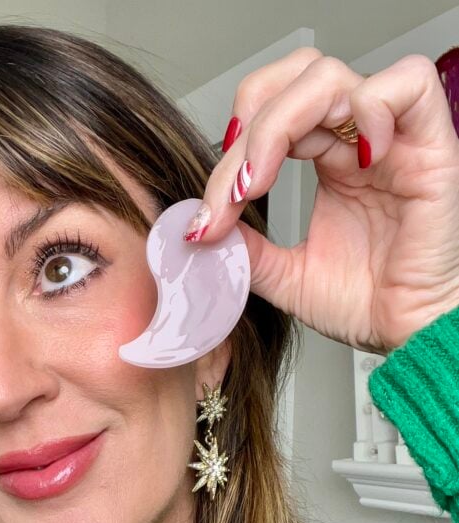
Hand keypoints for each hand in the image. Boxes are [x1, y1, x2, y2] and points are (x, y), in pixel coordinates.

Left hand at [189, 47, 458, 352]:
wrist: (408, 334)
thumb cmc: (367, 303)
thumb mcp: (286, 276)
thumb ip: (247, 250)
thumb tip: (200, 227)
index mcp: (326, 159)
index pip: (269, 116)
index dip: (232, 151)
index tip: (211, 215)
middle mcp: (355, 140)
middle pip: (293, 80)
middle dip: (249, 128)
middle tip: (236, 190)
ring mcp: (391, 139)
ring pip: (331, 77)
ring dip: (281, 122)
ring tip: (264, 179)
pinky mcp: (431, 146)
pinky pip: (408, 85)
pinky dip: (369, 108)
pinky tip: (349, 162)